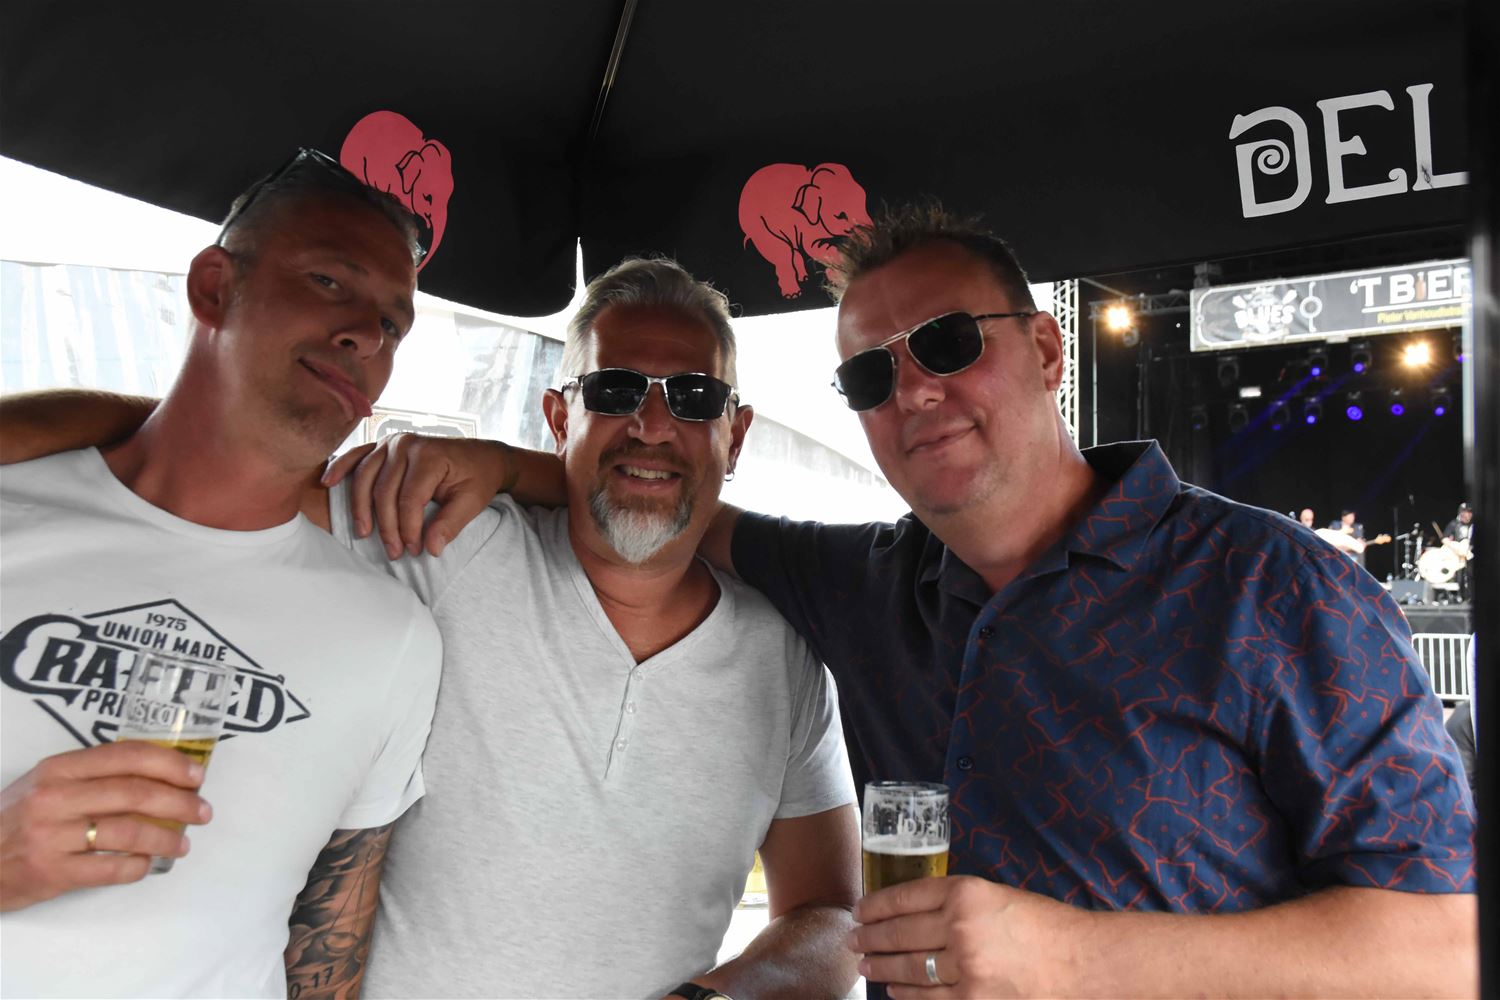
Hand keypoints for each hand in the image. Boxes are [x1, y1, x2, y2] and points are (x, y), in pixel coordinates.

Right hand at [1, 742, 211, 910]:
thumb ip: (92, 774)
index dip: (169, 763)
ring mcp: (51, 836)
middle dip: (179, 802)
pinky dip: (136, 867)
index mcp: (58, 768)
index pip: (127, 756)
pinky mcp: (51, 872)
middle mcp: (55, 798)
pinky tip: (147, 865)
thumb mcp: (45, 784)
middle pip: (135, 793)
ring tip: (182, 843)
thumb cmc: (15, 819)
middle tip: (202, 811)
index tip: (196, 774)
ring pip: (128, 832)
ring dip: (166, 838)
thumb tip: (158, 772)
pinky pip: (110, 869)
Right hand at [321, 433, 513, 558]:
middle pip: (384, 492)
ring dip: (360, 508)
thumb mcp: (473, 502)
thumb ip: (451, 525)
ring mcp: (392, 442)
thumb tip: (431, 549)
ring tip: (364, 533)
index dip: (408, 529)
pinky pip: (357, 456)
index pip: (409, 500)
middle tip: (395, 552)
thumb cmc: (477, 478)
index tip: (414, 550)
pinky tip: (328, 482)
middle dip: (387, 526)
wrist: (480, 456)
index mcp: (429, 456)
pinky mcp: (384, 445)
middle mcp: (406, 445)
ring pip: (365, 478)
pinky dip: (341, 468)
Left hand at [848, 876, 1089, 998]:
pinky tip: (895, 991)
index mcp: (966, 891)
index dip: (875, 906)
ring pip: (909, 968)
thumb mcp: (995, 895)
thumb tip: (910, 915)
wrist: (1082, 961)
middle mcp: (961, 925)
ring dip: (881, 967)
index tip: (859, 911)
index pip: (905, 897)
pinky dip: (907, 995)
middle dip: (869, 938)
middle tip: (853, 940)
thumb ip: (955, 902)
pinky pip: (929, 998)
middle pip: (899, 933)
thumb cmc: (1043, 925)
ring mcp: (967, 966)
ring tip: (865, 966)